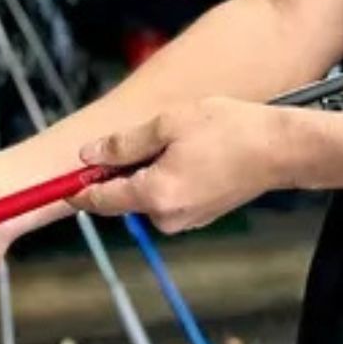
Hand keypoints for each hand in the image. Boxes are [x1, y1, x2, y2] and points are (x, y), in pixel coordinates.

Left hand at [71, 98, 307, 232]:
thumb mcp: (169, 124)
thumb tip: (89, 155)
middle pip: (124, 196)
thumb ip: (123, 143)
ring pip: (149, 194)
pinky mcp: (202, 214)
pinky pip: (170, 195)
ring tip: (180, 139)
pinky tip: (194, 151)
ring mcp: (187, 219)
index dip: (78, 189)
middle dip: (124, 169)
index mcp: (155, 196)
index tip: (62, 180)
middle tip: (146, 135)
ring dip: (151, 169)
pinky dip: (170, 176)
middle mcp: (168, 216)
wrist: (280, 148)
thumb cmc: (230, 131)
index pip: (100, 200)